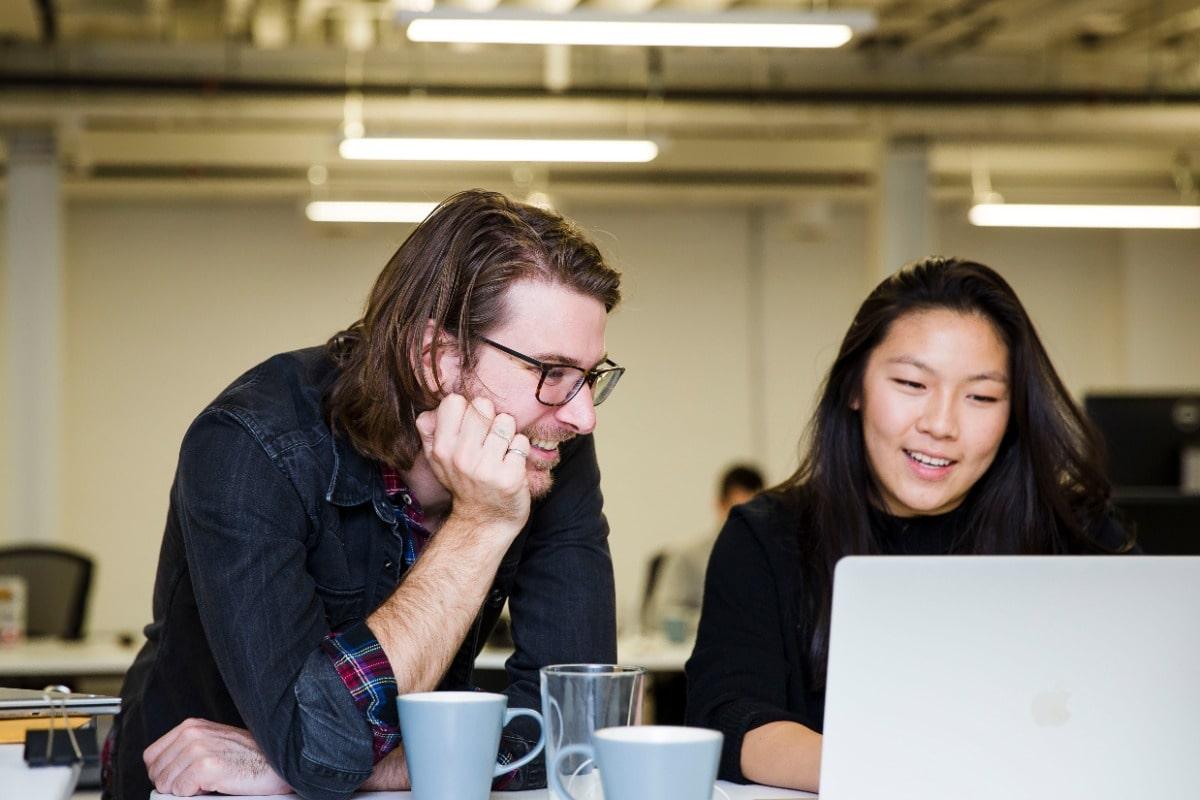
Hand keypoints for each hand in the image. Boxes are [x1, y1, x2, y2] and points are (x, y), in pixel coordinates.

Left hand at [143, 718, 291, 796]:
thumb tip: (162, 773)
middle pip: (156, 773)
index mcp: (191, 726)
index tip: (180, 777)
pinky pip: (181, 792)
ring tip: (208, 783)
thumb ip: (186, 750)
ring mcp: (198, 749)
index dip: (164, 772)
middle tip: (198, 782)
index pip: (151, 756)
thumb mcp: (212, 743)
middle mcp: (192, 734)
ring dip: (185, 790)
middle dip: (173, 784)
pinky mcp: (205, 767)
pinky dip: (195, 795)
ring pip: (166, 785)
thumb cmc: (248, 757)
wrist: (276, 762)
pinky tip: (214, 786)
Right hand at [416, 394, 531, 531]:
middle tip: (487, 439)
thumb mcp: (437, 458)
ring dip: (507, 434)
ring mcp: (486, 468)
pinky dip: (520, 450)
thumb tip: (435, 404)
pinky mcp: (510, 477)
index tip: (469, 426)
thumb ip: (431, 429)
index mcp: (441, 448)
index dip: (465, 409)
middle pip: (483, 405)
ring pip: (506, 421)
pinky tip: (510, 464)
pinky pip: (521, 442)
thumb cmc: (463, 482)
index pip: (454, 401)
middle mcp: (461, 457)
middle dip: (489, 418)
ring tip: (499, 452)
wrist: (484, 521)